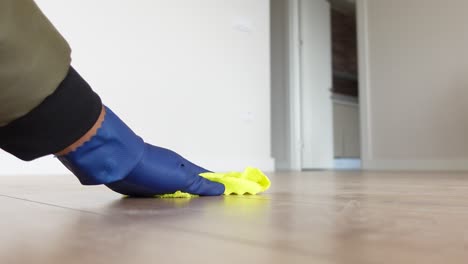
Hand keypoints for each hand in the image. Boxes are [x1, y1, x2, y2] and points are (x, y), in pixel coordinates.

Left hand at [106, 144, 224, 196]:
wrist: (119, 164)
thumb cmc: (152, 167)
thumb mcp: (180, 177)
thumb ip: (199, 184)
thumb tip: (220, 187)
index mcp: (183, 166)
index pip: (204, 174)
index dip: (215, 181)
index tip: (227, 186)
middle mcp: (172, 170)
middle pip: (191, 180)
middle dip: (201, 186)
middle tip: (213, 196)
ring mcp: (158, 176)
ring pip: (176, 185)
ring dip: (185, 191)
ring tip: (194, 200)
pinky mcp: (145, 184)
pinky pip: (162, 191)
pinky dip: (169, 195)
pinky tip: (169, 201)